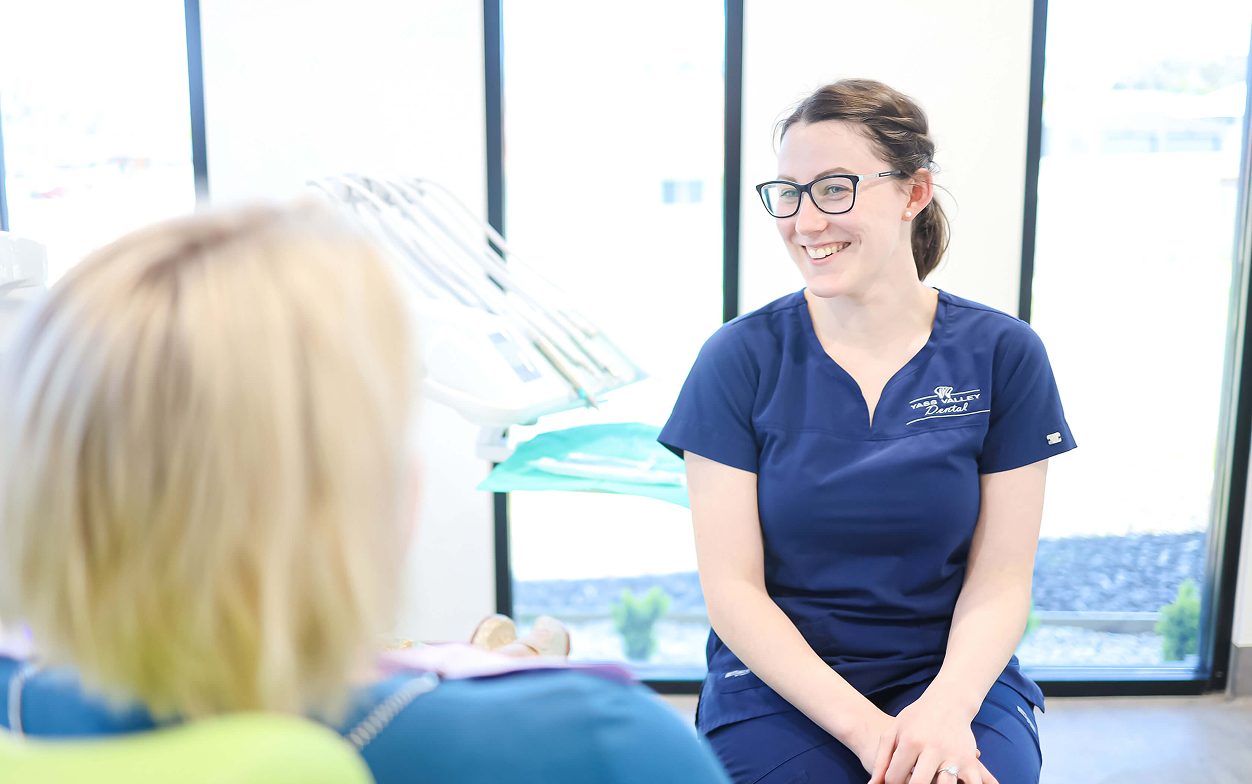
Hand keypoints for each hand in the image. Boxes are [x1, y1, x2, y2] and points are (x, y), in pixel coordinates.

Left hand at [864, 696, 999, 783]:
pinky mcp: (970, 761)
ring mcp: (953, 756)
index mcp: (911, 741)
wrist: (949, 702)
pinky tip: (953, 783)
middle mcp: (933, 749)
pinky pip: (972, 783)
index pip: (895, 776)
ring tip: (929, 780)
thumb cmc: (916, 719)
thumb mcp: (894, 731)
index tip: (894, 780)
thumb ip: (881, 759)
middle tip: (910, 782)